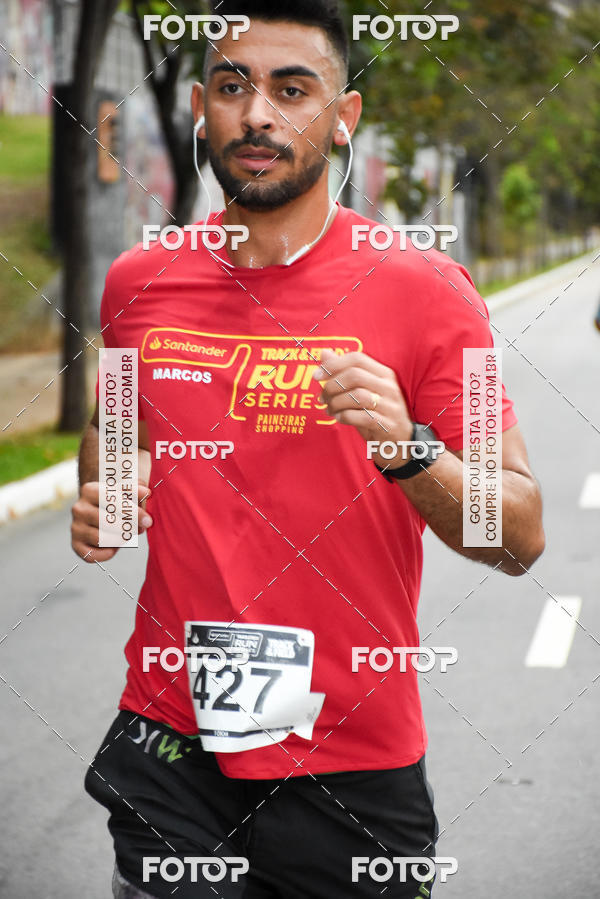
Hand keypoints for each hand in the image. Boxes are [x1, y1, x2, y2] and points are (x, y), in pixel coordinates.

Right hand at [71, 481, 151, 562]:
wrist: (98, 511)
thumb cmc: (117, 501)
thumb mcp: (125, 492)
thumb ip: (136, 490)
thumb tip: (146, 493)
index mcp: (90, 490)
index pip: (112, 501)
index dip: (133, 511)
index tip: (148, 520)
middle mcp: (79, 508)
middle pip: (106, 521)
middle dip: (129, 527)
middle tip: (142, 528)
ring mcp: (75, 527)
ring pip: (100, 538)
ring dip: (120, 539)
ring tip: (129, 535)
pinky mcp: (75, 544)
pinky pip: (92, 555)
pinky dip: (107, 553)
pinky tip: (115, 547)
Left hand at [313, 349, 412, 468]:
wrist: (401, 443)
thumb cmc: (377, 414)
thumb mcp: (362, 391)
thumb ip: (344, 373)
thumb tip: (324, 354)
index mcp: (384, 374)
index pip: (357, 359)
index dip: (334, 365)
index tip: (317, 376)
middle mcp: (389, 387)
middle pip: (355, 376)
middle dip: (332, 386)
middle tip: (322, 397)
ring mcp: (390, 406)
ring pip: (357, 396)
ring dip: (336, 403)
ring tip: (329, 409)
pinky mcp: (387, 425)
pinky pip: (361, 416)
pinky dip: (345, 416)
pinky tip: (339, 418)